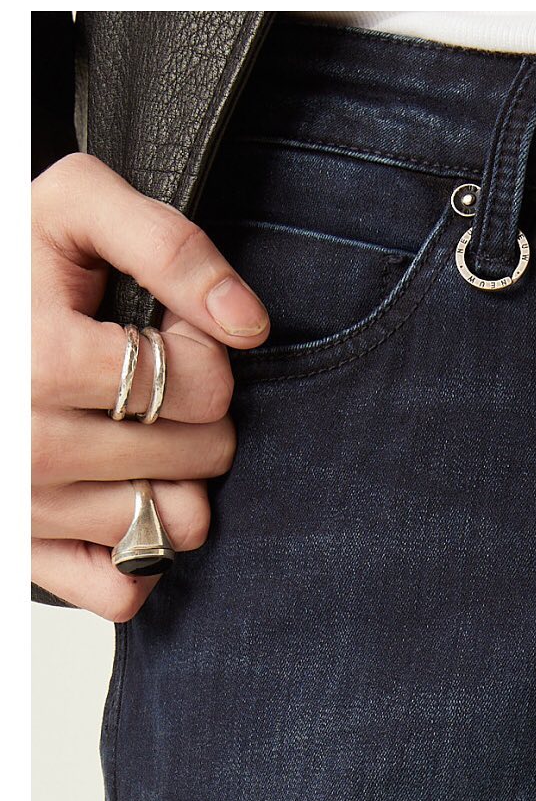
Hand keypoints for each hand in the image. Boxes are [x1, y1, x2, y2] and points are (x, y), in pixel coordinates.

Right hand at [31, 153, 269, 620]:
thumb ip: (168, 244)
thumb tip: (247, 323)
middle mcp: (27, 447)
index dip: (205, 352)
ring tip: (133, 438)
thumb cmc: (12, 270)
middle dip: (200, 416)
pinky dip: (139, 553)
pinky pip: (126, 590)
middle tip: (150, 388)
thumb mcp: (74, 211)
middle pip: (204, 455)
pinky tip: (121, 498)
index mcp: (38, 360)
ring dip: (178, 480)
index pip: (204, 383)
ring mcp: (28, 511)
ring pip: (178, 523)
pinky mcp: (27, 557)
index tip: (166, 335)